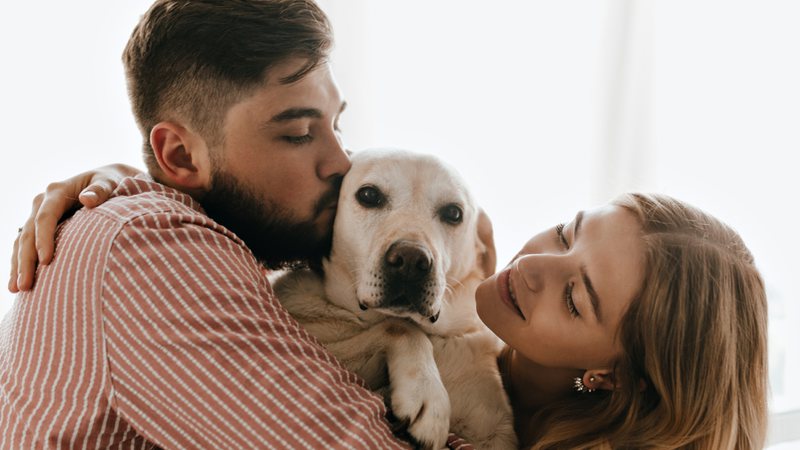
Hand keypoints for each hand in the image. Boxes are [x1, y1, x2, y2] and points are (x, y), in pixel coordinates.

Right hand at [9, 163, 141, 291]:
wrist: (108, 181)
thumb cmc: (112, 183)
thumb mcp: (109, 183)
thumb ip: (101, 190)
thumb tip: (87, 199)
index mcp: (57, 191)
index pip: (45, 217)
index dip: (44, 239)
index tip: (46, 261)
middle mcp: (43, 202)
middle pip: (28, 233)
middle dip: (25, 260)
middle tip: (25, 285)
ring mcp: (39, 215)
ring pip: (23, 241)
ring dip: (19, 265)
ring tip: (17, 289)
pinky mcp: (41, 227)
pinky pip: (27, 246)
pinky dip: (23, 263)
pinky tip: (19, 283)